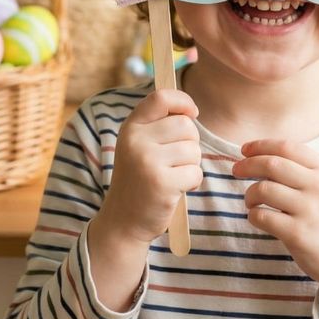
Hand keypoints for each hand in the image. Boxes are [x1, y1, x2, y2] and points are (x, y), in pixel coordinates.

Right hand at [98, 89, 202, 247]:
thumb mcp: (139, 146)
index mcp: (131, 127)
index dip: (183, 101)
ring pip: (194, 150)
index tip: (191, 113)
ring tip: (173, 176)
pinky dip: (192, 182)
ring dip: (191, 164)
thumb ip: (158, 125)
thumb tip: (191, 110)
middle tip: (176, 160)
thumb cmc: (139, 179)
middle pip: (186, 125)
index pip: (161, 97)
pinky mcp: (162, 183)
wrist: (123, 221)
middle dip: (191, 142)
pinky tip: (176, 189)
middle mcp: (136, 141)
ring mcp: (148, 162)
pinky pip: (195, 172)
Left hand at [232, 139, 318, 314]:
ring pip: (263, 189)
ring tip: (251, 201)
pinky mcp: (297, 234)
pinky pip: (262, 216)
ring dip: (249, 194)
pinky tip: (257, 217)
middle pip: (272, 164)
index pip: (287, 147)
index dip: (261, 145)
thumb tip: (263, 155)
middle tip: (236, 170)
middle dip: (247, 164)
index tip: (245, 150)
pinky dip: (253, 215)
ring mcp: (308, 210)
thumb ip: (304, 169)